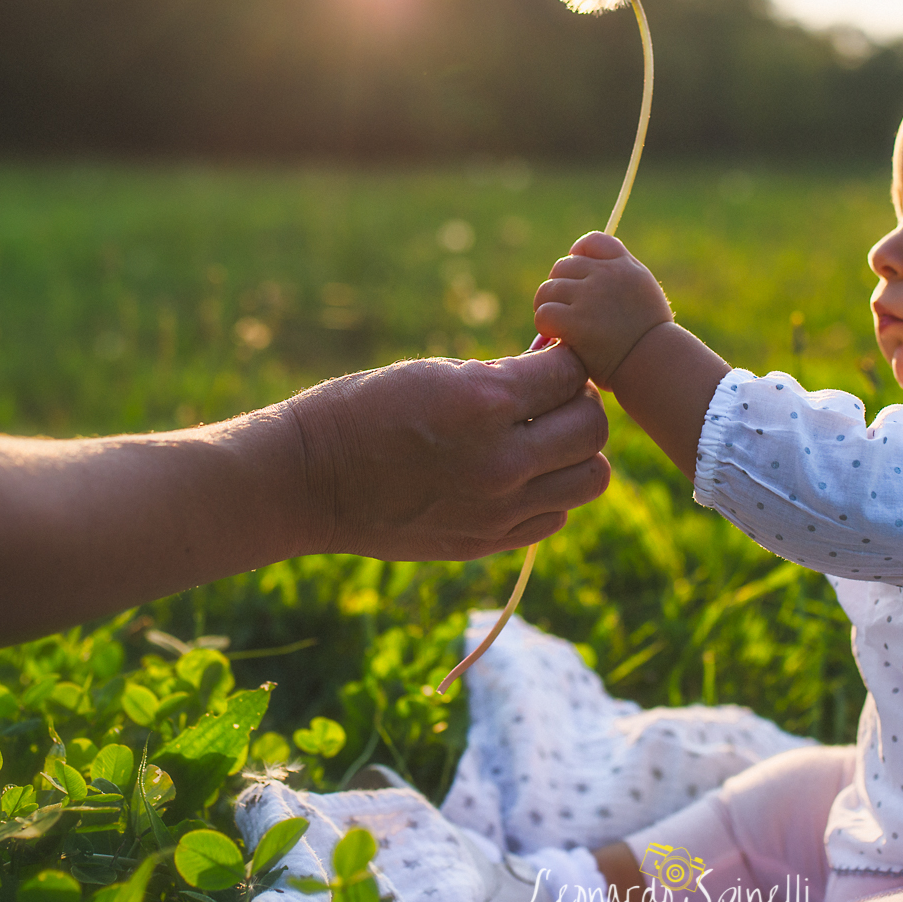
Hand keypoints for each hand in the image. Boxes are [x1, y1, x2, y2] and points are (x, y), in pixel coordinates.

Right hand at [284, 341, 609, 561]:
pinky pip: (556, 516)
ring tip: (542, 440)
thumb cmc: (364, 410)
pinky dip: (551, 493)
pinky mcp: (487, 542)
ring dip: (576, 453)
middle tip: (551, 398)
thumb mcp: (436, 373)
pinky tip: (518, 476)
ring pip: (590, 478)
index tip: (548, 360)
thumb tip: (558, 368)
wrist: (309, 480)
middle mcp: (501, 461)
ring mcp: (497, 509)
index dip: (565, 360)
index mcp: (484, 403)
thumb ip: (504, 378)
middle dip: (579, 403)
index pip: (572, 373)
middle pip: (593, 427)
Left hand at [533, 232, 673, 384]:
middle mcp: (606, 275)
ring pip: (548, 289)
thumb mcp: (644, 295)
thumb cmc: (650, 339)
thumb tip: (581, 274)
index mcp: (624, 266)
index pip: (591, 242)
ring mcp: (589, 296)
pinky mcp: (575, 321)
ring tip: (559, 326)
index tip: (577, 275)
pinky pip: (544, 312)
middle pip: (563, 266)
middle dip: (560, 288)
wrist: (655, 364)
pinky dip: (546, 326)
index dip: (578, 254)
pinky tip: (558, 337)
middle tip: (566, 311)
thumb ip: (619, 278)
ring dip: (549, 308)